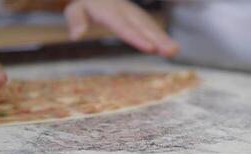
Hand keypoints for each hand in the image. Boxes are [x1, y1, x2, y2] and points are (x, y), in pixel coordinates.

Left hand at [64, 0, 178, 56]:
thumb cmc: (86, 5)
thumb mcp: (75, 10)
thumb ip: (76, 20)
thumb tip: (76, 35)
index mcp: (109, 10)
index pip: (124, 26)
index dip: (137, 37)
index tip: (150, 48)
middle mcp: (125, 11)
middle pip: (142, 26)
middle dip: (157, 39)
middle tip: (171, 51)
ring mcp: (134, 13)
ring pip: (150, 26)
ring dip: (163, 38)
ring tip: (175, 51)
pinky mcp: (139, 17)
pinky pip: (151, 27)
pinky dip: (162, 36)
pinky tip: (172, 47)